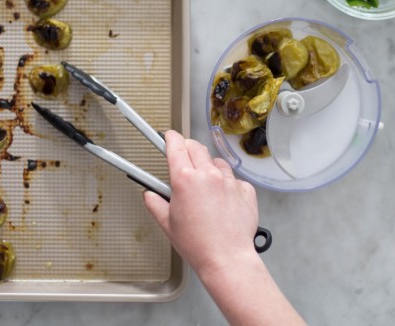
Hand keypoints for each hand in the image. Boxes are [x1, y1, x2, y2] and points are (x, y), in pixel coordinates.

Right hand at [143, 130, 259, 276]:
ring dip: (209, 168)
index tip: (169, 136)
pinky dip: (227, 185)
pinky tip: (223, 201)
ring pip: (217, 162)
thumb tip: (149, 194)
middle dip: (188, 149)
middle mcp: (208, 174)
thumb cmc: (197, 245)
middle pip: (196, 147)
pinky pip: (234, 179)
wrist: (227, 258)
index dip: (171, 138)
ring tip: (206, 187)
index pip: (176, 146)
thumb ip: (155, 204)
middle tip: (184, 160)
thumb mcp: (168, 224)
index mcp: (185, 179)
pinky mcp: (245, 189)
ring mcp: (228, 180)